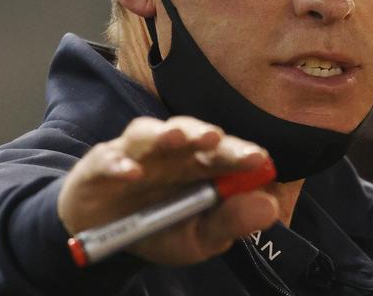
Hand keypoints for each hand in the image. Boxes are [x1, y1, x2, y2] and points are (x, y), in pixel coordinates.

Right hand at [58, 116, 278, 265]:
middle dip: (204, 134)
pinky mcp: (103, 163)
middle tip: (215, 138)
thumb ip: (232, 223)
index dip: (242, 153)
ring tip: (178, 138)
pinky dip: (119, 163)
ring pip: (151, 134)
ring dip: (164, 134)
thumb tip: (269, 206)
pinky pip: (109, 158)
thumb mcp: (199, 238)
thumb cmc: (161, 229)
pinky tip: (131, 173)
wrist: (104, 236)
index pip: (227, 153)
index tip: (258, 159)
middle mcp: (173, 153)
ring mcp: (137, 153)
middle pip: (192, 134)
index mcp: (202, 167)